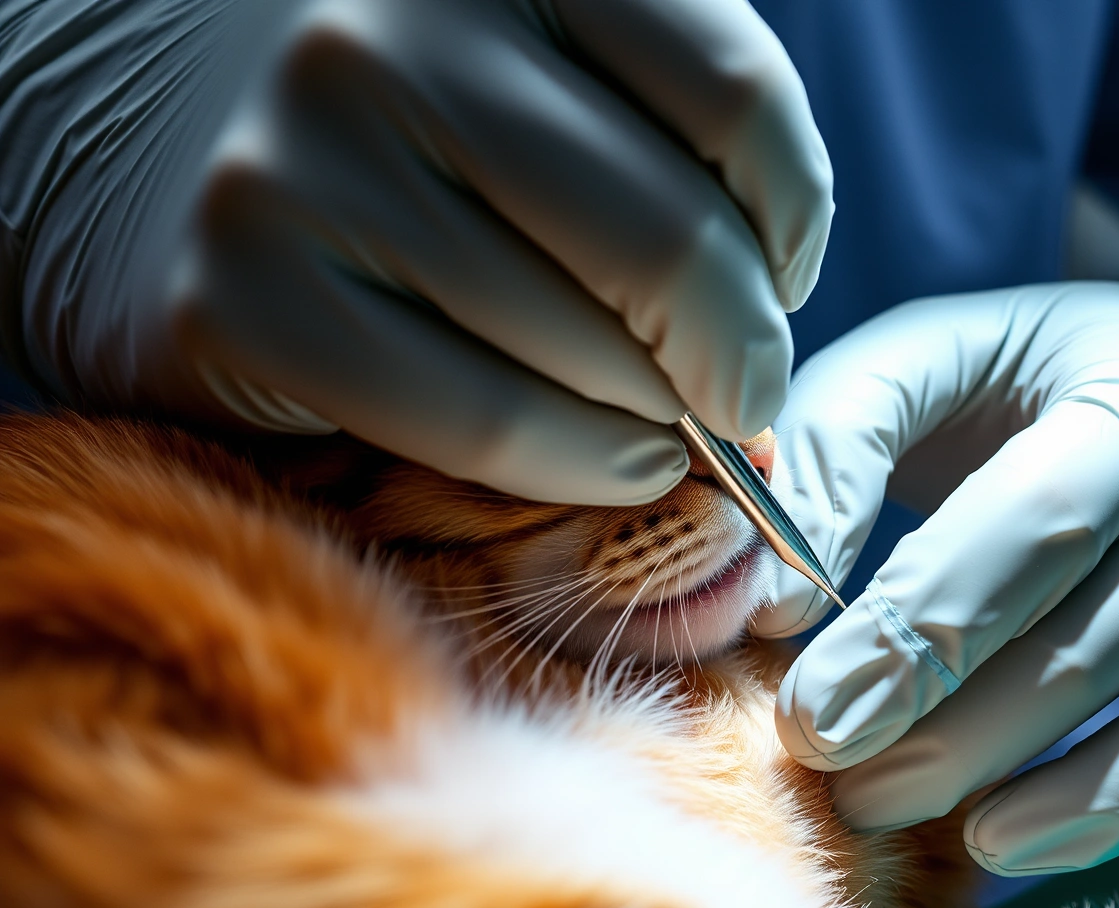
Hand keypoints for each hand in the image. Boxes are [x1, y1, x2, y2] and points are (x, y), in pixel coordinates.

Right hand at [4, 0, 829, 503]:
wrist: (136, 133)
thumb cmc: (392, 109)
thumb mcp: (527, 46)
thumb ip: (655, 124)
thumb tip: (779, 295)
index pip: (738, 102)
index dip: (793, 220)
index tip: (779, 271)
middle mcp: (391, 34)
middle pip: (676, 246)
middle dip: (741, 352)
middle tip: (738, 385)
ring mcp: (304, 163)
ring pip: (591, 354)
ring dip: (665, 417)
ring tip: (660, 414)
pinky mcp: (240, 298)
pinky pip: (490, 424)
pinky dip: (588, 464)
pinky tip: (614, 454)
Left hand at [758, 245, 1118, 874]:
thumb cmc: (1072, 382)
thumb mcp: (958, 356)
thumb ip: (842, 437)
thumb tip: (773, 595)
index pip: (1026, 518)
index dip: (915, 629)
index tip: (811, 717)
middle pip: (1084, 622)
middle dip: (946, 721)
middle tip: (841, 786)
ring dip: (1008, 781)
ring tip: (893, 813)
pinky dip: (1109, 808)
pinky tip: (1013, 841)